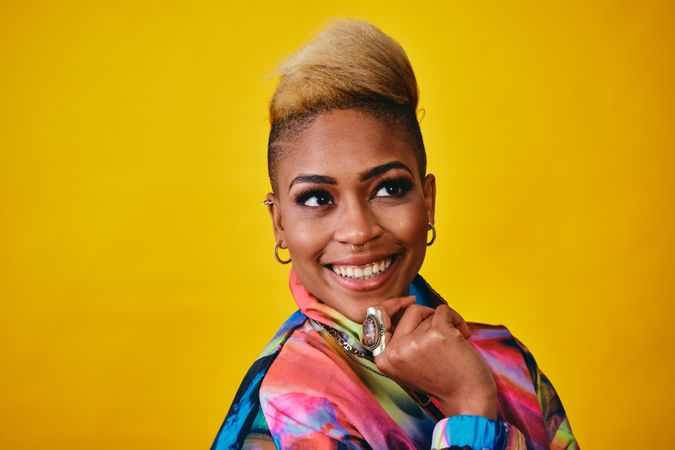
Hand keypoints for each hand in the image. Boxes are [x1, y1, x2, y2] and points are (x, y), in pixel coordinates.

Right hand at [373, 297, 496, 418]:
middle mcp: (395, 351)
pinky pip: (444, 310)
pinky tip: (464, 335)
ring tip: (454, 343)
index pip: (378, 319)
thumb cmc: (442, 379)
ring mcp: (415, 342)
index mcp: (384, 359)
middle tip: (442, 331)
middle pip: (409, 312)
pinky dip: (456, 318)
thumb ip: (400, 341)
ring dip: (445, 323)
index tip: (408, 301)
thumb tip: (405, 307)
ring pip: (428, 314)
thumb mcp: (408, 364)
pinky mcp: (437, 334)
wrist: (467, 398)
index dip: (392, 305)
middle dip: (428, 316)